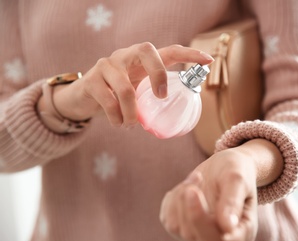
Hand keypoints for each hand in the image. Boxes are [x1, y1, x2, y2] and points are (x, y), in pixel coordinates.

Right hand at [42, 43, 213, 126]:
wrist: (82, 100)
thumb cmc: (117, 98)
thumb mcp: (137, 95)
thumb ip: (153, 100)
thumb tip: (178, 119)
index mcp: (140, 61)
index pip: (168, 51)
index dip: (188, 54)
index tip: (207, 60)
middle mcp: (124, 56)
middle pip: (146, 50)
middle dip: (159, 74)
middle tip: (162, 97)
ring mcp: (106, 65)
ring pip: (126, 88)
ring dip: (132, 113)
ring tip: (131, 125)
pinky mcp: (91, 80)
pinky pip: (108, 101)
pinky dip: (117, 118)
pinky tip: (119, 124)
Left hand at [160, 144, 258, 240]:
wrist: (225, 167)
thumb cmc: (237, 171)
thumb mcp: (238, 178)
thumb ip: (233, 201)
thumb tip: (228, 228)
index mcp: (243, 233)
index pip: (221, 240)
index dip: (202, 221)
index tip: (193, 191)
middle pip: (198, 239)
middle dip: (190, 208)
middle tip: (196, 176)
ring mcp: (200, 238)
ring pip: (178, 228)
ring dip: (182, 197)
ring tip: (198, 176)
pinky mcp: (182, 229)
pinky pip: (168, 219)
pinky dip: (173, 199)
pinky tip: (188, 186)